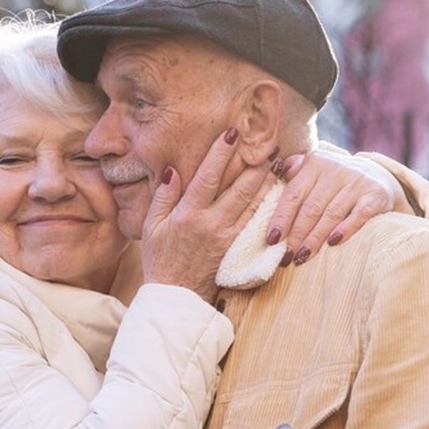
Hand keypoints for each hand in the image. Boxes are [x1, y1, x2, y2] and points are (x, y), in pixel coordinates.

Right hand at [141, 128, 276, 301]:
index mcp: (188, 214)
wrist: (176, 295)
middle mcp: (212, 223)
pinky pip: (256, 222)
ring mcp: (228, 237)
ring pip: (253, 204)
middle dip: (255, 165)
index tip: (232, 133)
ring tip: (277, 163)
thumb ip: (163, 196)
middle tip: (269, 145)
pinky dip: (267, 205)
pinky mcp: (238, 248)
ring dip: (266, 182)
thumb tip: (173, 169)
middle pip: (240, 188)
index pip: (208, 176)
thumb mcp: (151, 226)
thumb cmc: (160, 258)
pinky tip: (275, 192)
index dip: (221, 153)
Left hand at [266, 146, 403, 265]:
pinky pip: (358, 215)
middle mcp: (335, 169)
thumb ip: (296, 169)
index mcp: (315, 163)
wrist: (380, 176)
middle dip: (296, 235)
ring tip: (302, 257)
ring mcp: (357, 181)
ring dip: (315, 239)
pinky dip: (345, 229)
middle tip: (286, 256)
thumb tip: (277, 172)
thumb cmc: (338, 180)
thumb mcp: (317, 169)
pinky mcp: (376, 195)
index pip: (293, 194)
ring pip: (331, 214)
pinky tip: (333, 243)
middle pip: (311, 208)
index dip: (281, 219)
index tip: (272, 241)